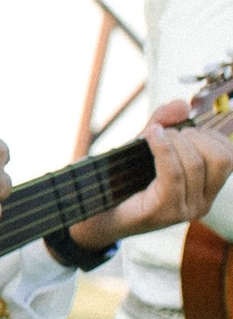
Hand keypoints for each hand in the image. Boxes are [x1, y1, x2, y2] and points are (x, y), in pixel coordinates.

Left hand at [67, 99, 232, 250]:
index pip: (229, 158)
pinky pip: (173, 173)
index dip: (210, 136)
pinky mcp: (164, 210)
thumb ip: (166, 123)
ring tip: (154, 136)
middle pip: (220, 159)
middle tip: (169, 132)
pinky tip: (150, 137)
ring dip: (174, 140)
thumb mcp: (148, 146)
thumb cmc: (126, 181)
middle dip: (195, 136)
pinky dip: (162, 148)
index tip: (185, 129)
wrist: (98, 214)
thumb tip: (182, 104)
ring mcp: (185, 210)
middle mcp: (202, 204)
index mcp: (207, 191)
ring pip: (194, 163)